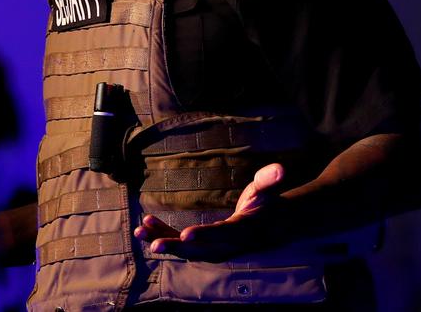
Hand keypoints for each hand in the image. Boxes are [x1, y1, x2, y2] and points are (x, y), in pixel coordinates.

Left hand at [134, 163, 291, 261]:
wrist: (267, 226)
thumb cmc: (264, 204)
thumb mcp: (267, 191)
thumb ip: (269, 180)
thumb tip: (280, 169)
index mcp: (242, 231)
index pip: (223, 235)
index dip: (206, 235)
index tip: (186, 234)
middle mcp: (226, 245)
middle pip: (200, 251)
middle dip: (176, 247)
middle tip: (153, 244)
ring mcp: (214, 249)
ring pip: (186, 251)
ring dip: (163, 241)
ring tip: (139, 232)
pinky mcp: (204, 247)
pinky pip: (181, 244)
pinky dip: (163, 235)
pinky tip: (145, 226)